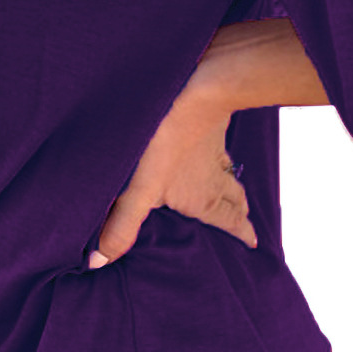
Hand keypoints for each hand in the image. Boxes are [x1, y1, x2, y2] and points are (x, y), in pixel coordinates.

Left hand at [89, 85, 255, 267]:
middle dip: (239, 213)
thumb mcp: (139, 189)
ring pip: (230, 173)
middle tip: (245, 221)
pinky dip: (221, 155)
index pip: (228, 221)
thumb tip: (98, 263)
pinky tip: (215, 147)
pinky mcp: (209, 124)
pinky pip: (220, 146)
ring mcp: (213, 149)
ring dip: (234, 186)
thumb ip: (122, 224)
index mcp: (202, 198)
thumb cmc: (165, 140)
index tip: (253, 243)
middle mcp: (213, 177)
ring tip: (236, 194)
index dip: (241, 233)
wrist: (194, 88)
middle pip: (234, 200)